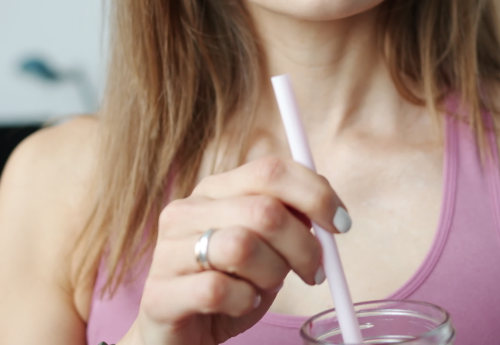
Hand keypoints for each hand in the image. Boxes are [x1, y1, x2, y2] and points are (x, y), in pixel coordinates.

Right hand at [119, 157, 350, 344]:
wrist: (180, 334)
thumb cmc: (230, 286)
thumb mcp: (266, 247)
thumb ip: (290, 221)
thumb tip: (328, 212)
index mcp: (215, 190)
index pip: (270, 170)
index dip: (315, 194)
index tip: (341, 224)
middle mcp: (187, 211)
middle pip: (264, 211)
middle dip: (304, 246)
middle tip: (314, 273)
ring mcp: (167, 251)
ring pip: (241, 246)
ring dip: (271, 275)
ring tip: (266, 289)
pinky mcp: (159, 294)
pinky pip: (217, 290)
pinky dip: (242, 301)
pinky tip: (240, 305)